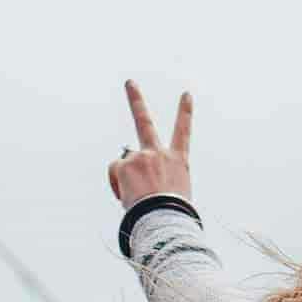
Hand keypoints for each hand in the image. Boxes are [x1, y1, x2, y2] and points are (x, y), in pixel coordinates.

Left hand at [106, 79, 193, 206]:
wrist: (164, 219)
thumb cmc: (172, 214)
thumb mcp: (175, 193)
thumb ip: (158, 179)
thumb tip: (136, 178)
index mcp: (178, 161)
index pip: (183, 132)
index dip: (185, 112)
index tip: (186, 94)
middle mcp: (160, 153)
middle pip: (144, 121)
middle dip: (136, 100)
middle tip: (129, 82)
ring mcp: (141, 156)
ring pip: (124, 164)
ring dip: (126, 179)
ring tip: (137, 197)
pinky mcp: (125, 164)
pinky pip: (115, 173)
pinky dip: (118, 184)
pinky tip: (128, 196)